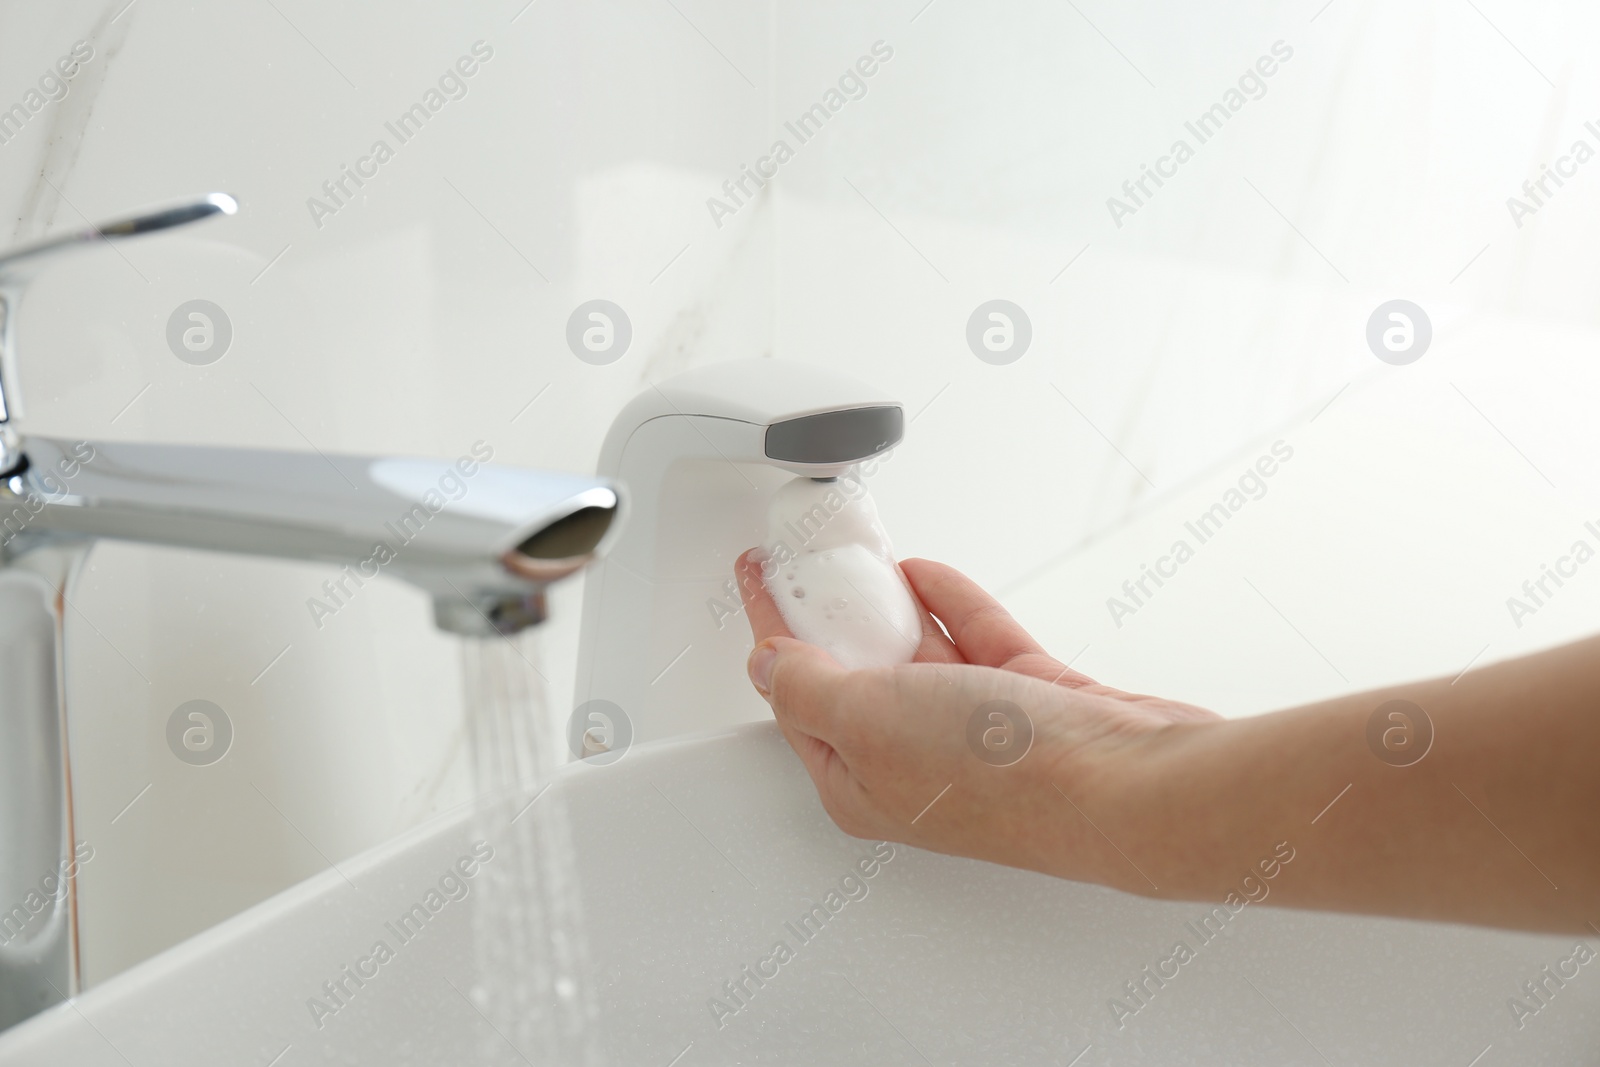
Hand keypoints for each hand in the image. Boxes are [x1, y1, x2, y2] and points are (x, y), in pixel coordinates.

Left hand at [735, 550, 1218, 890]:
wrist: (1128, 784)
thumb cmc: (1008, 778)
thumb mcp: (867, 720)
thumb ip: (807, 688)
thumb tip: (767, 664)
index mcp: (860, 782)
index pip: (794, 696)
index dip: (770, 629)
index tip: (758, 576)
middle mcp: (913, 762)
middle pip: (852, 674)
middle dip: (827, 614)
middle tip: (806, 560)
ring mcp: (973, 732)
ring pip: (914, 653)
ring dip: (885, 604)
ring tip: (859, 557)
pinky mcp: (1027, 701)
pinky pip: (972, 639)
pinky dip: (946, 602)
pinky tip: (924, 575)